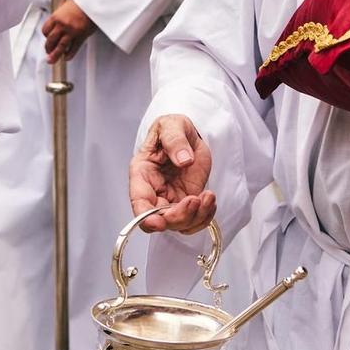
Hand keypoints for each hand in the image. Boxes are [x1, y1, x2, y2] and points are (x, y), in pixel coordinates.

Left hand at [42, 0, 96, 62]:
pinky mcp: (80, 36)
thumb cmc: (81, 2)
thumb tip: (60, 4)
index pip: (45, 30)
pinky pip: (73, 49)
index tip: (48, 39)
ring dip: (55, 55)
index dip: (46, 36)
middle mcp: (62, 25)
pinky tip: (66, 57)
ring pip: (60, 46)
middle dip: (48, 48)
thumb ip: (61, 7)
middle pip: (51, 40)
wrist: (93, 3)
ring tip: (52, 60)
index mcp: (56, 17)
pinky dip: (69, 54)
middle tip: (48, 52)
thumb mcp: (66, 4)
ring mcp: (71, 32)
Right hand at [128, 114, 215, 233]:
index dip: (145, 217)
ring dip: (195, 217)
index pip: (139, 202)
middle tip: (195, 199)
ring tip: (208, 196)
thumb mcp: (171, 125)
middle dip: (178, 217)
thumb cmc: (172, 129)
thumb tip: (183, 159)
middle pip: (159, 219)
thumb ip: (175, 140)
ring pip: (178, 224)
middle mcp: (154, 191)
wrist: (189, 134)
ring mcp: (171, 199)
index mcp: (142, 174)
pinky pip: (194, 220)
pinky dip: (205, 216)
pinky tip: (210, 199)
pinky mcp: (187, 202)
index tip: (158, 222)